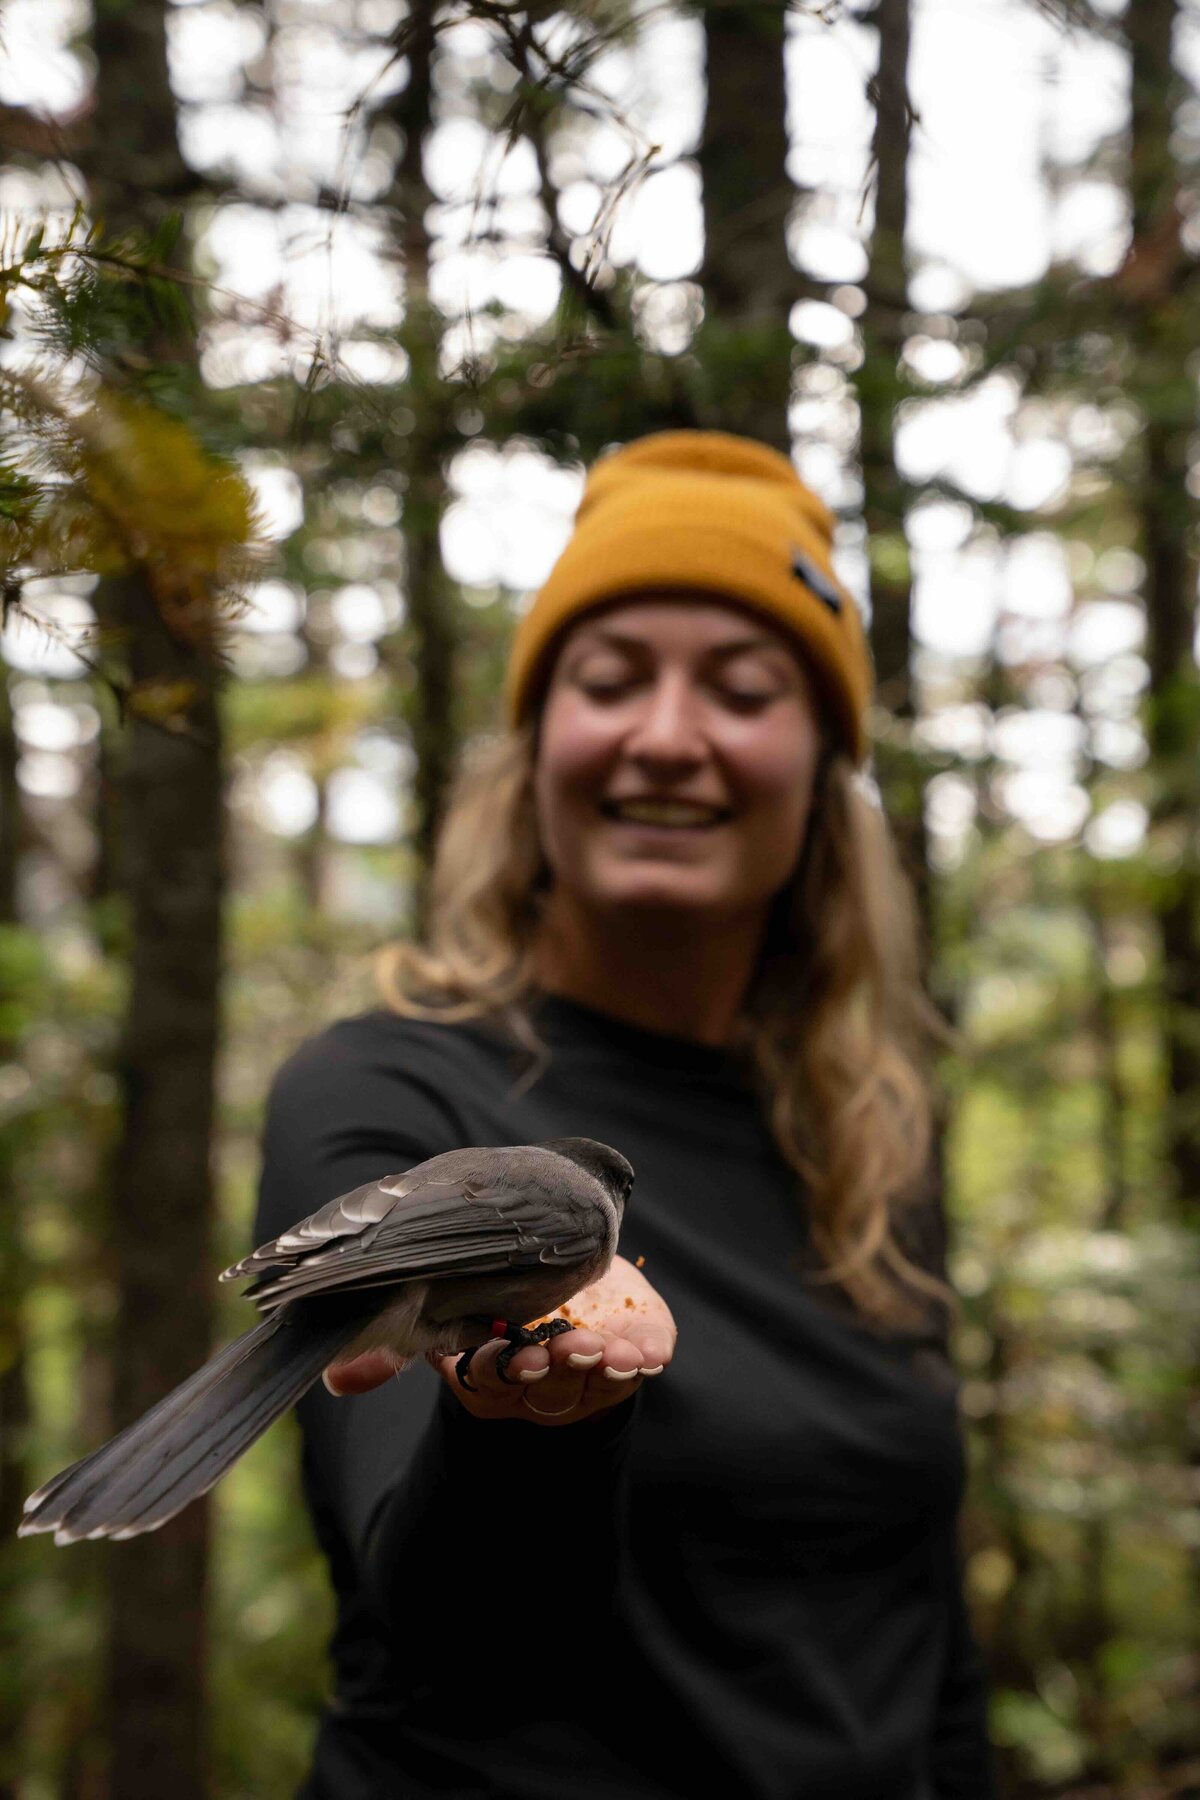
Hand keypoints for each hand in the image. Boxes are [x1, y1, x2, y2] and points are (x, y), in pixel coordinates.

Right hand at [323, 1255, 675, 1427]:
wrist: (548, 1240)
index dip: (504, 1370)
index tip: (518, 1359)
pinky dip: (648, 1349)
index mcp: (491, 1364)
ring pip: (599, 1365)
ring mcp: (593, 1351)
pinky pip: (646, 1345)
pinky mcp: (635, 1329)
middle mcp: (544, 1364)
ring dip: (606, 1361)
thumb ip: (387, 1341)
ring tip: (613, 1353)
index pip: (492, 1375)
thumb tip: (336, 1383)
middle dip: (559, 1365)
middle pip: (550, 1373)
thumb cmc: (477, 1283)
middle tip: (571, 1348)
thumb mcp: (428, 1308)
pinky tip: (651, 1355)